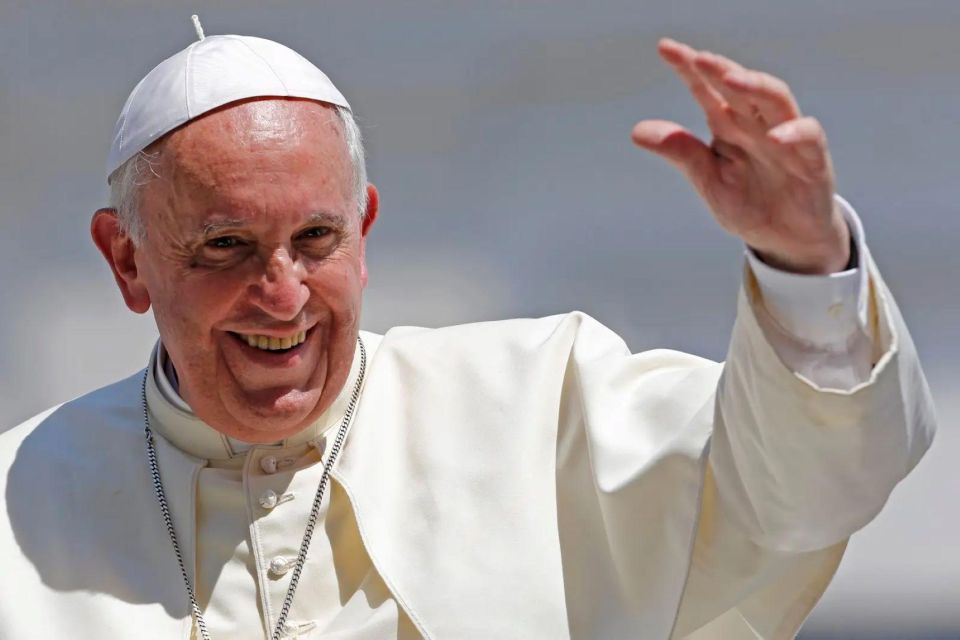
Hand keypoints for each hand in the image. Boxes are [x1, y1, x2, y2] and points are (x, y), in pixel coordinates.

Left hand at [632, 38, 849, 273]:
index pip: (707, 89)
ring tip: (731, 78)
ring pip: (775, 99)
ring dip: (755, 86)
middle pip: (740, 86)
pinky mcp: (812, 159)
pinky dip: (794, 133)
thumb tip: (637, 131)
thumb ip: (681, 153)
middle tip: (698, 58)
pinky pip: (808, 136)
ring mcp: (786, 138)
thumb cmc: (749, 204)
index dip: (689, 68)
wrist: (785, 239)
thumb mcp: (708, 180)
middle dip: (720, 69)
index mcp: (728, 126)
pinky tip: (775, 136)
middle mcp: (756, 124)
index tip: (665, 48)